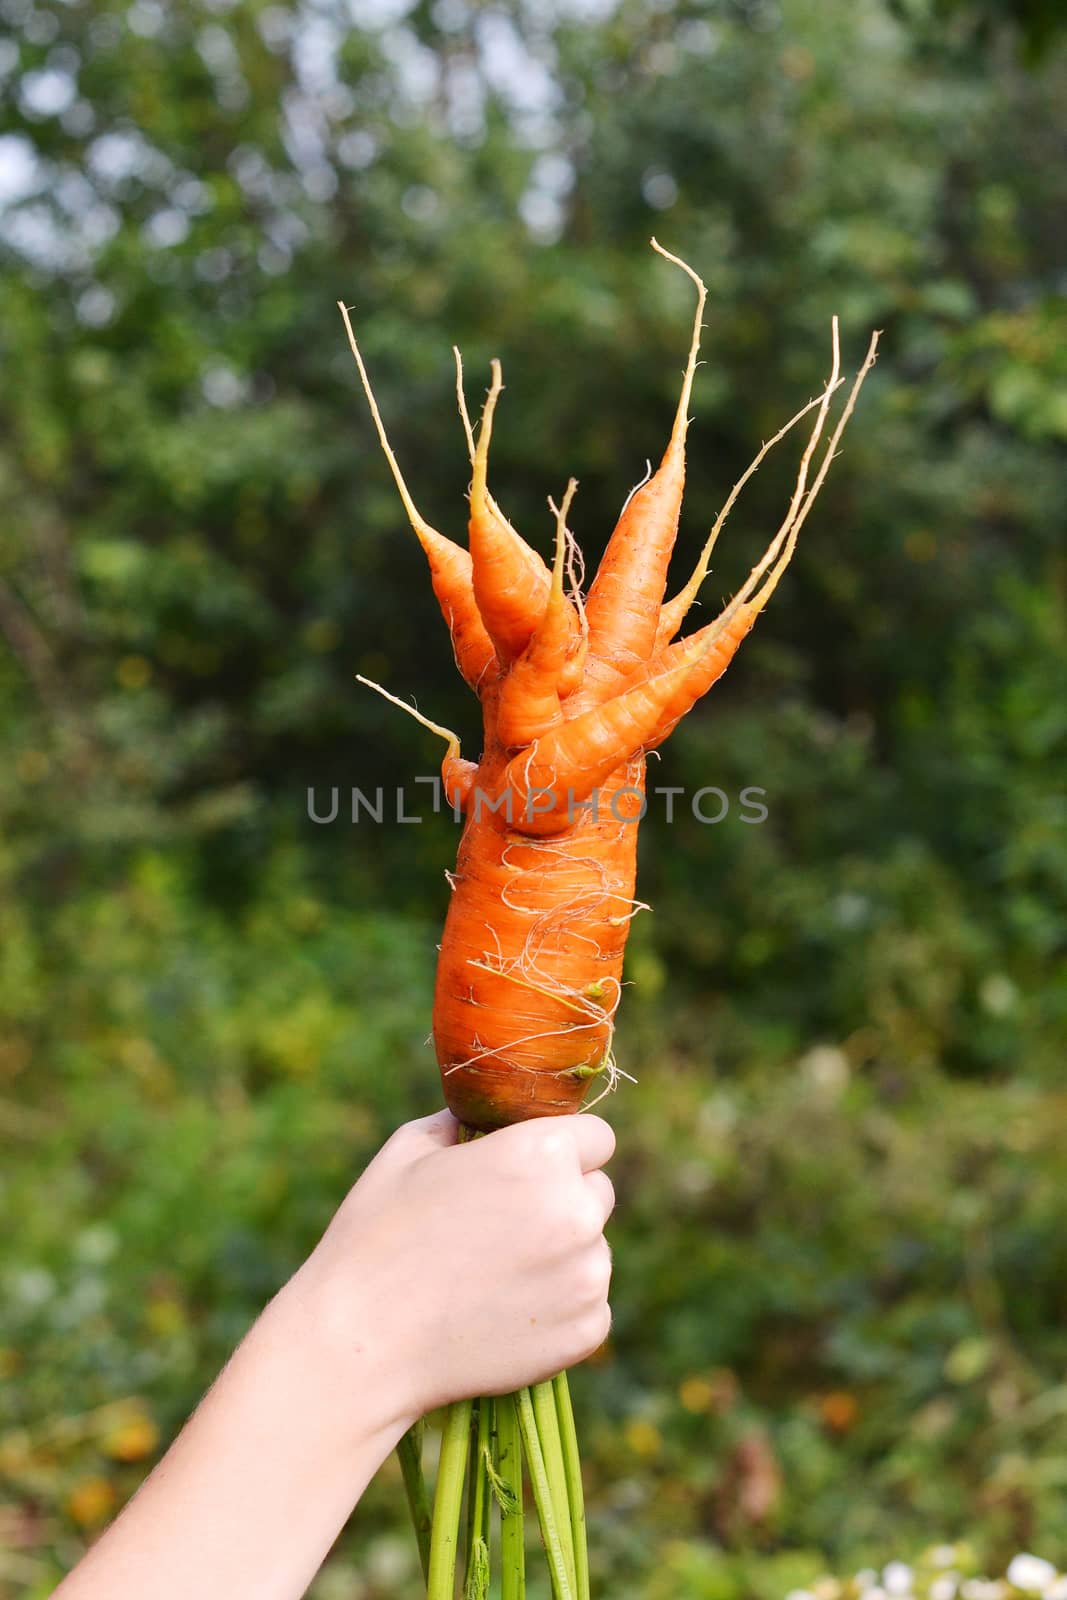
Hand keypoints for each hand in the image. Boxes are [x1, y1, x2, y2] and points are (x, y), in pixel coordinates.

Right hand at [286, 1109, 615, 1427]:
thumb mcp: (409, 1151)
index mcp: (540, 1154)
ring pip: (593, 1250)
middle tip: (504, 1227)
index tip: (533, 1170)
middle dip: (563, 1201)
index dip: (565, 1150)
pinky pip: (588, 1305)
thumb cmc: (377, 1237)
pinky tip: (503, 1313)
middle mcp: (576, 1210)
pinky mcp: (586, 1331)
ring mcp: (586, 1275)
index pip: (597, 1137)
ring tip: (493, 1276)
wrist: (362, 1344)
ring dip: (561, 1256)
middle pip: (598, 1193)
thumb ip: (463, 1123)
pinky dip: (558, 1308)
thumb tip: (482, 1115)